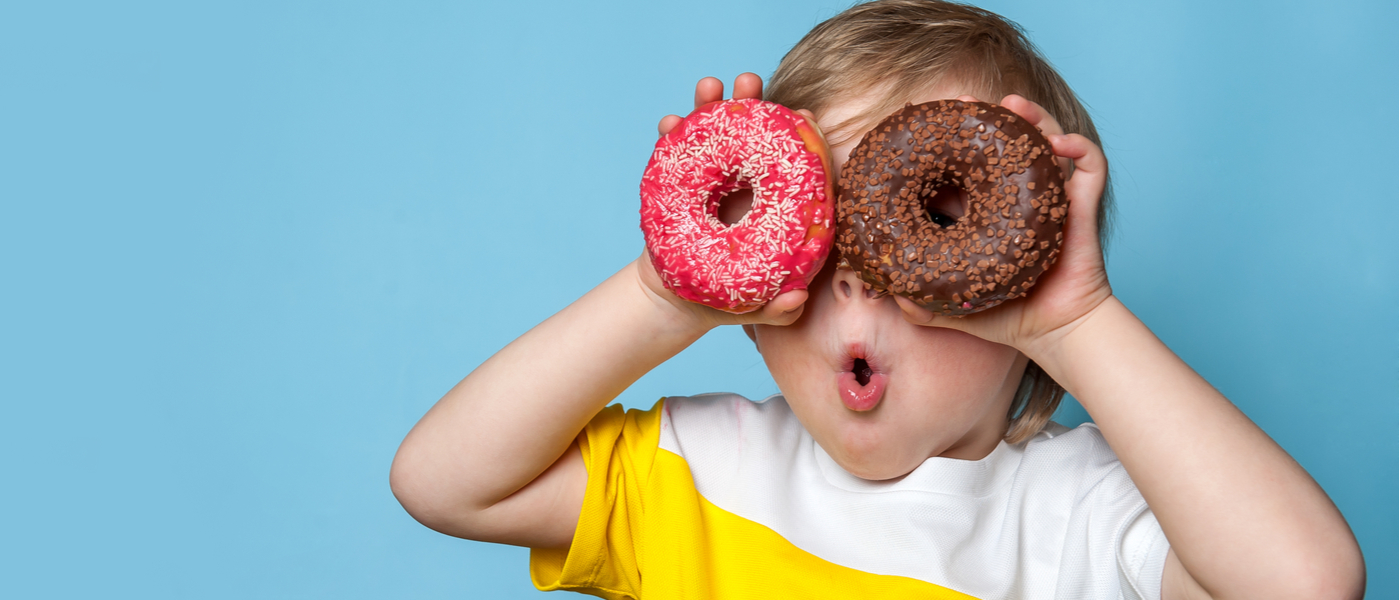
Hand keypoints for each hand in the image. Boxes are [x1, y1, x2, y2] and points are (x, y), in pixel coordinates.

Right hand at [640, 73, 814, 331]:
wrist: (675, 300)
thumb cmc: (725, 300)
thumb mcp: (752, 306)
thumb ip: (776, 309)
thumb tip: (796, 300)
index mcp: (774, 205)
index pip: (793, 164)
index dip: (800, 139)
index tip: (804, 117)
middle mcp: (746, 183)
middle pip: (753, 136)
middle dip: (752, 104)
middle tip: (748, 83)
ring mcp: (714, 179)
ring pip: (715, 134)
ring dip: (711, 105)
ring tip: (709, 87)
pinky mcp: (683, 181)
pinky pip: (678, 151)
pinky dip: (673, 132)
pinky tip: (668, 123)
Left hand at [892, 94, 1112, 358]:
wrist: (1055, 333)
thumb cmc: (1007, 318)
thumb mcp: (954, 309)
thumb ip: (922, 305)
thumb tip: (890, 296)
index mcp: (986, 211)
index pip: (966, 166)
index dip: (950, 144)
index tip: (931, 125)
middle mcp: (1018, 196)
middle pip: (1006, 142)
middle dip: (988, 117)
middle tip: (965, 102)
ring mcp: (1051, 196)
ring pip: (1045, 141)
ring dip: (1032, 118)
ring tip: (1013, 105)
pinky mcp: (1083, 206)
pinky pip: (1090, 166)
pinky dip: (1079, 148)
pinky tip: (1060, 144)